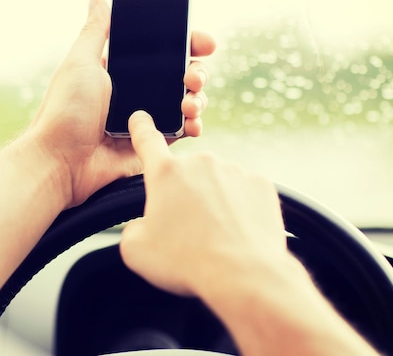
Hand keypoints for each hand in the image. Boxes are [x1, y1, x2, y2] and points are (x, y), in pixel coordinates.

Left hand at [28, 0, 214, 207]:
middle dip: (197, 71)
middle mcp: (135, 91)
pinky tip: (192, 123)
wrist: (61, 162)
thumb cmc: (65, 111)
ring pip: (186, 101)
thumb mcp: (79, 62)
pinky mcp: (151, 143)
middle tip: (193, 77)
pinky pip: (181, 131)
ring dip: (198, 98)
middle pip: (180, 74)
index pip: (162, 50)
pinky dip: (193, 125)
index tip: (203, 42)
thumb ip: (95, 32)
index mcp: (120, 70)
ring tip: (191, 102)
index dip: (187, 43)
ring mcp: (145, 118)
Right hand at [120, 111, 286, 296]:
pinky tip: (236, 231)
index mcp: (166, 174)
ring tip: (214, 235)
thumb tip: (143, 225)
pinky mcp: (260, 184)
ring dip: (213, 202)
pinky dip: (239, 208)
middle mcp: (200, 163)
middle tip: (187, 229)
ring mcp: (233, 171)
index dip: (141, 128)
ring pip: (216, 183)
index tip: (140, 117)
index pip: (147, 141)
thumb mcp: (136, 250)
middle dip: (183, 195)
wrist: (244, 275)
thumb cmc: (187, 262)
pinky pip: (243, 192)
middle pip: (185, 174)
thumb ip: (132, 228)